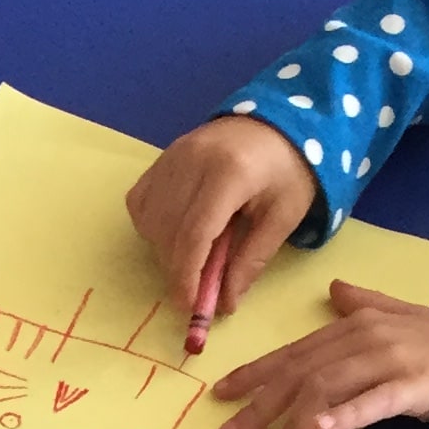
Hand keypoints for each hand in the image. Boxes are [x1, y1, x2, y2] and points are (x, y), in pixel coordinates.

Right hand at [125, 113, 317, 318]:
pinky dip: (153, 227)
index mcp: (229, 173)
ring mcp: (172, 156)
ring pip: (151, 222)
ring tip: (196, 253)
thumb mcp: (282, 217)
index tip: (190, 306)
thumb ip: (252, 260)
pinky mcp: (161, 158)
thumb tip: (225, 304)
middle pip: (169, 233)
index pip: (195, 235)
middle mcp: (192, 160)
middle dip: (179, 270)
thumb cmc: (286, 171)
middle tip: (198, 290)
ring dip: (167, 251)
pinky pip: (141, 204)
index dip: (188, 276)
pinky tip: (177, 230)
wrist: (278, 123)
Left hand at [213, 282, 428, 428]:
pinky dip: (342, 416)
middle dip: (260, 404)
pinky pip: (370, 403)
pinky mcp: (411, 386)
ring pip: (327, 389)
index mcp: (355, 324)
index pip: (295, 352)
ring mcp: (388, 360)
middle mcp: (365, 338)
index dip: (256, 373)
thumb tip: (334, 289)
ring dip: (294, 422)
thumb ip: (364, 304)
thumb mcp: (401, 316)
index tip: (222, 394)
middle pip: (301, 372)